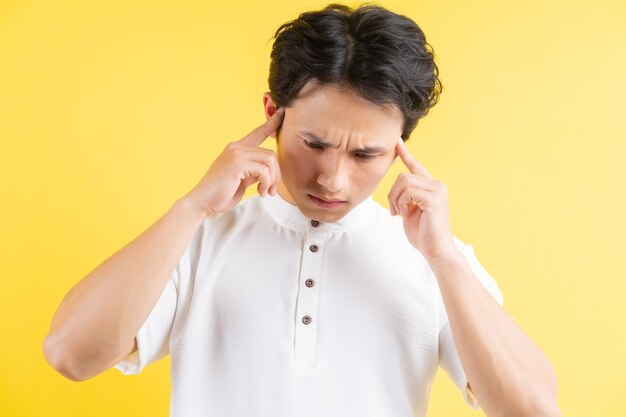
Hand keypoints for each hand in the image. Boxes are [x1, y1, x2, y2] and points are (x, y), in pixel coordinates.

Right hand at [183, 107, 284, 216]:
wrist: (201, 202)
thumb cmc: (220, 194)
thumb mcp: (242, 179)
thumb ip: (254, 170)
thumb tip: (269, 171)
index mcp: (236, 149)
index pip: (258, 133)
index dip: (271, 123)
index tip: (281, 113)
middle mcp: (236, 147)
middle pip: (271, 153)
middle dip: (276, 174)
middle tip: (271, 190)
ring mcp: (236, 154)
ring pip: (270, 160)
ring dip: (272, 179)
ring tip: (265, 192)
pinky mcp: (237, 164)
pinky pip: (264, 170)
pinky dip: (266, 183)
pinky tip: (260, 192)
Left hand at [387, 138, 457, 261]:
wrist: (436, 251)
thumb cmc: (424, 234)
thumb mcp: (411, 211)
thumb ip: (406, 197)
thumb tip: (397, 190)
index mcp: (432, 187)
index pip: (416, 166)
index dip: (405, 153)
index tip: (397, 140)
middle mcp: (437, 185)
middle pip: (403, 176)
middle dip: (392, 194)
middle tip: (394, 212)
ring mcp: (438, 191)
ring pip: (404, 182)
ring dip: (395, 199)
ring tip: (399, 214)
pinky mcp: (434, 199)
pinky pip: (408, 192)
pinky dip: (401, 204)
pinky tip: (405, 215)